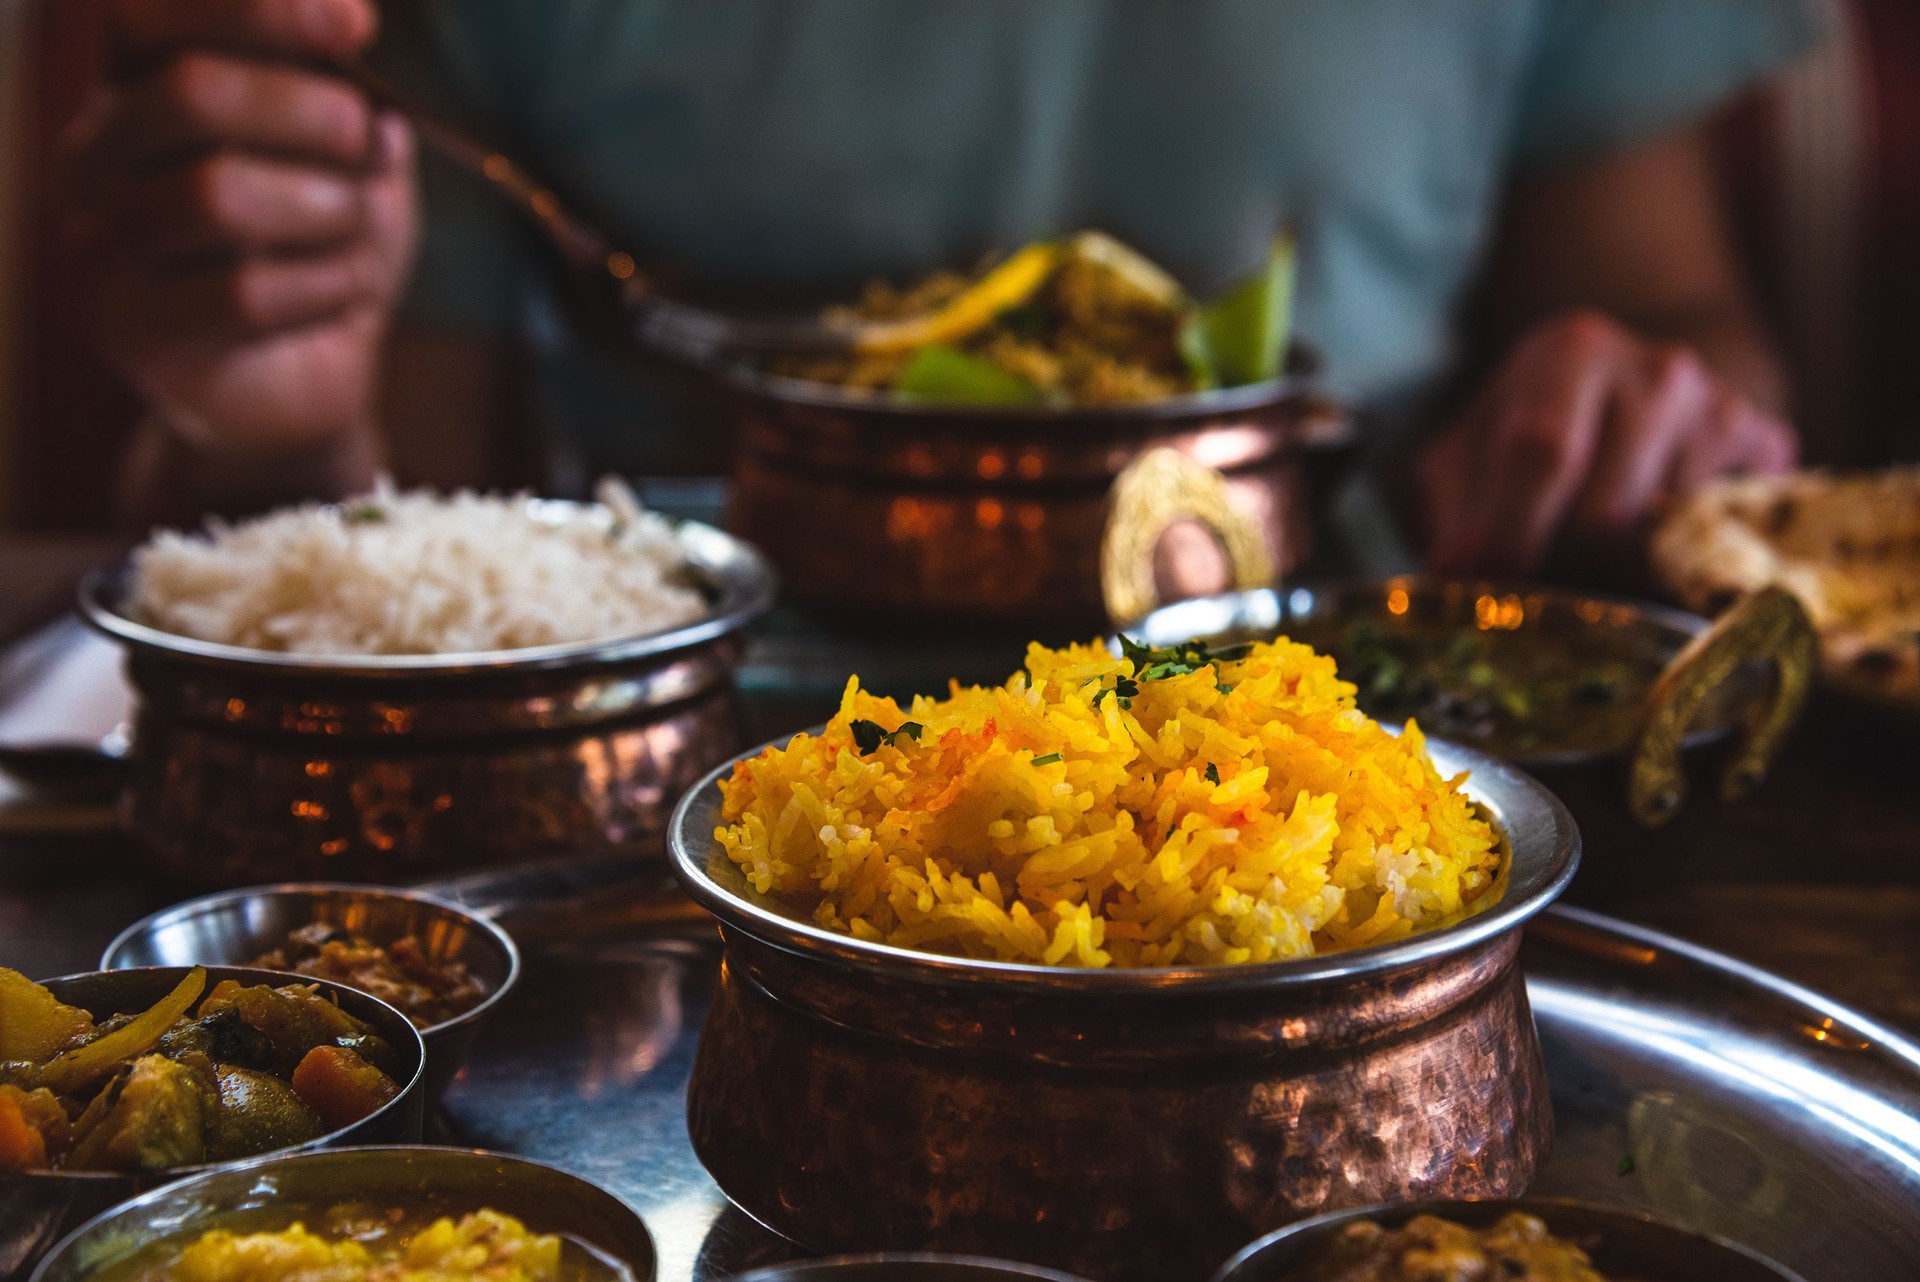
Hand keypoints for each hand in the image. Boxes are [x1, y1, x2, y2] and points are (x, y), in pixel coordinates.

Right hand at [63, 0, 417, 451]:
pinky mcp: (138, 335)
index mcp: (138, 92)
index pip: (153, 13)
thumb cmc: (323, 252)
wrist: (309, 377)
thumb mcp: (354, 162)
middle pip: (189, 93)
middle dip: (309, 112)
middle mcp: (99, 160)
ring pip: (219, 195)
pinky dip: (324, 288)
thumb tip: (360, 61)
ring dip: (325, 210)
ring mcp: (106, 249)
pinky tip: (336, 299)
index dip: (258, 9)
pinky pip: (246, 292)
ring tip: (349, 234)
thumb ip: (352, 103)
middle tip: (362, 141)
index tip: (356, 26)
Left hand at [1418, 309, 1796, 577]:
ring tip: (1587, 551)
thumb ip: (1455, 503)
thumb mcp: (1476, 450)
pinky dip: (1669, 559)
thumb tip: (1451, 570)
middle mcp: (1658, 367)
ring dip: (1610, 568)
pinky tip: (1645, 539)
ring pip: (1656, 537)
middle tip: (1536, 574)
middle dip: (1557, 561)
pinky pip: (1711, 539)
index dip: (1508, 529)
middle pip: (1602, 509)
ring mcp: (1720, 406)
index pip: (1541, 450)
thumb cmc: (1543, 427)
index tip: (1484, 578)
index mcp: (1573, 349)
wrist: (1643, 393)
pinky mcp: (1765, 448)